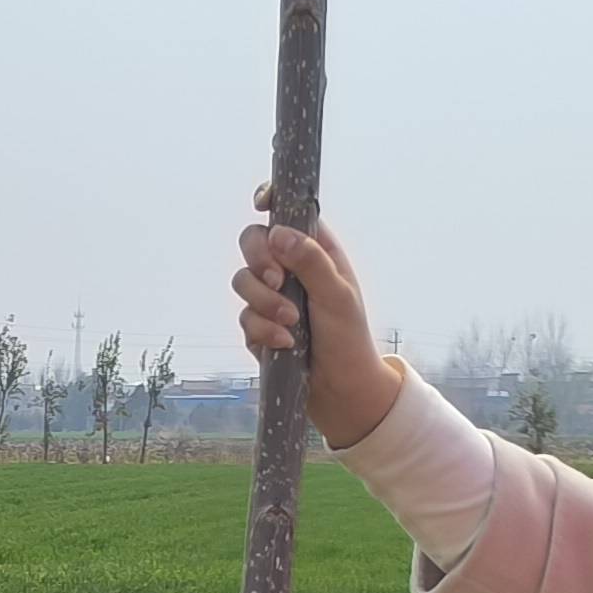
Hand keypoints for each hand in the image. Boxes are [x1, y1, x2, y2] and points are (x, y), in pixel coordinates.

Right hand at [232, 211, 403, 449]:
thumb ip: (311, 261)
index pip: (287, 214)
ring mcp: (271, 297)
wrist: (341, 391)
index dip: (271, 202)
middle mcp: (290, 269)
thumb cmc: (349, 338)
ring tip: (291, 324)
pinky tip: (285, 344)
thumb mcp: (337, 295)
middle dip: (259, 259)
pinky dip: (262, 330)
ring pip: (242, 281)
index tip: (262, 205)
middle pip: (252, 241)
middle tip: (277, 279)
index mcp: (315, 251)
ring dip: (264, 302)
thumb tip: (278, 233)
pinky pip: (244, 318)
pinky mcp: (258, 327)